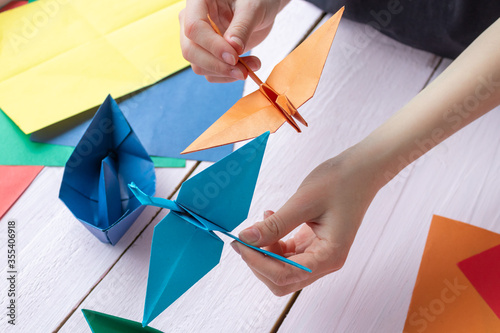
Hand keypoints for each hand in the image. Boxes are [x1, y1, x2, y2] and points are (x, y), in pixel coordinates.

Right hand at [179, 0, 288, 82]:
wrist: (261, 7)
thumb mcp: (253, 8)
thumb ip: (241, 27)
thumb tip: (232, 49)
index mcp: (198, 1)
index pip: (194, 28)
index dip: (212, 46)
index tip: (234, 57)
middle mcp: (192, 20)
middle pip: (190, 50)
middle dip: (217, 65)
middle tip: (243, 71)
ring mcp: (199, 40)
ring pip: (199, 65)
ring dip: (226, 73)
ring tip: (253, 65)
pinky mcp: (208, 54)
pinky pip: (210, 72)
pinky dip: (229, 76)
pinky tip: (247, 67)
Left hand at [231, 147, 383, 295]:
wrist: (362, 170)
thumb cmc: (340, 182)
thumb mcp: (303, 202)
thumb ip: (275, 225)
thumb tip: (245, 238)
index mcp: (329, 257)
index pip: (285, 275)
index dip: (257, 262)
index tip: (240, 243)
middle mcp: (325, 262)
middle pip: (282, 280)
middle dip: (259, 263)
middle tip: (243, 239)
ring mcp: (320, 254)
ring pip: (282, 269)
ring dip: (264, 252)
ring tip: (258, 224)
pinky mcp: (314, 245)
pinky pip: (287, 254)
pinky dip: (273, 242)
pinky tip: (270, 219)